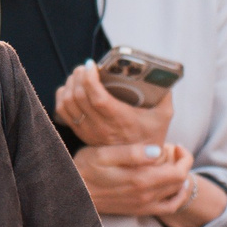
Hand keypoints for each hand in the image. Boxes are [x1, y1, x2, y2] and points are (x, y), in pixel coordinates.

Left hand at [53, 63, 174, 147]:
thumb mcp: (164, 115)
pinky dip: (62, 96)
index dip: (90, 79)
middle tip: (85, 67)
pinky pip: (62, 112)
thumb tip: (161, 74)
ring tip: (79, 75)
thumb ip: (165, 94)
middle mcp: (102, 127)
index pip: (98, 98)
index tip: (91, 64)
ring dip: (70, 84)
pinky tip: (70, 88)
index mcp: (121, 120)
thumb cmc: (152, 134)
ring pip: (67, 103)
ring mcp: (89, 131)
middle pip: (79, 97)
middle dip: (79, 76)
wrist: (139, 161)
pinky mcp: (81, 133)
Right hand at [74, 142, 226, 226]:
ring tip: (173, 165)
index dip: (184, 157)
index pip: (179, 172)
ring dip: (180, 179)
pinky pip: (167, 208)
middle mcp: (146, 195)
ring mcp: (143, 205)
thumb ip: (132, 153)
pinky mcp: (138, 210)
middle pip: (180, 182)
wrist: (71, 193)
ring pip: (176, 194)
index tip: (176, 145)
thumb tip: (158, 151)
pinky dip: (176, 196)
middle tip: (174, 151)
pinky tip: (170, 186)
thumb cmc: (85, 168)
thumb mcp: (104, 154)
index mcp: (141, 179)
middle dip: (183, 164)